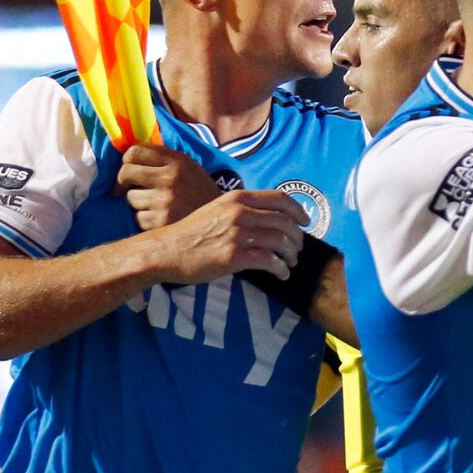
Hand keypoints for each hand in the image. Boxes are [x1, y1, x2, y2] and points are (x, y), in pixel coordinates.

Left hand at [119, 143, 222, 231]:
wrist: (224, 221)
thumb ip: (162, 159)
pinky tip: (161, 218)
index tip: (129, 167)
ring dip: (138, 202)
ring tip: (156, 205)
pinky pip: (138, 217)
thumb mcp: (188, 167)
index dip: (127, 160)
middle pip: (126, 173)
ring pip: (131, 198)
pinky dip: (145, 219)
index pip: (134, 151)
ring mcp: (164, 201)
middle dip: (123, 181)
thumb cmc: (200, 192)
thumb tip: (126, 158)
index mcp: (176, 161)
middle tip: (127, 187)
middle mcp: (169, 178)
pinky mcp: (161, 222)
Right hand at [156, 188, 304, 284]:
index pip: (280, 199)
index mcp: (237, 198)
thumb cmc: (192, 233)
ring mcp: (238, 234)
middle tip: (296, 250)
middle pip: (285, 222)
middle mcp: (240, 212)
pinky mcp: (235, 256)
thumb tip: (268, 219)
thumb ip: (241, 210)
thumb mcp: (217, 210)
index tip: (305, 222)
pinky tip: (280, 274)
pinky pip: (270, 261)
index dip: (298, 211)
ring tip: (289, 264)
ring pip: (281, 242)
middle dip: (297, 238)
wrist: (167, 250)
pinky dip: (280, 269)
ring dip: (291, 255)